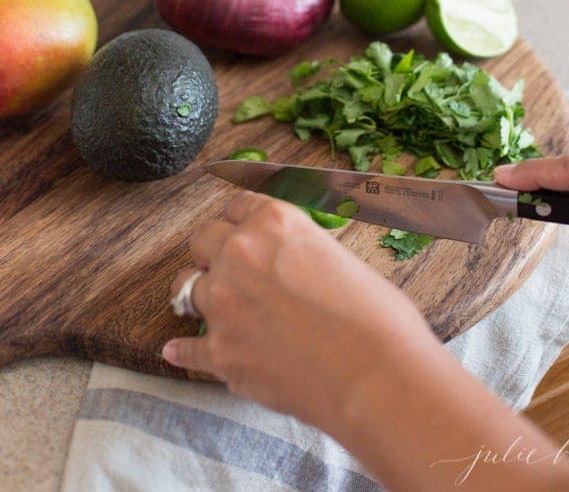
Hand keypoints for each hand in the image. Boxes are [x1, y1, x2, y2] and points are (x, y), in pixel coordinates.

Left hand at [162, 190, 434, 431]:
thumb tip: (290, 268)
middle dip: (212, 251)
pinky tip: (179, 350)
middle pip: (202, 238)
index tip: (238, 231)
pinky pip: (186, 346)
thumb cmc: (377, 318)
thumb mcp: (340, 259)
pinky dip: (185, 349)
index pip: (237, 205)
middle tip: (227, 269)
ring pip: (184, 286)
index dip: (239, 220)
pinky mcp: (220, 352)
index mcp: (275, 222)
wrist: (376, 377)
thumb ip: (301, 254)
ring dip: (196, 294)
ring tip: (209, 307)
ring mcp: (224, 303)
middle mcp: (241, 253)